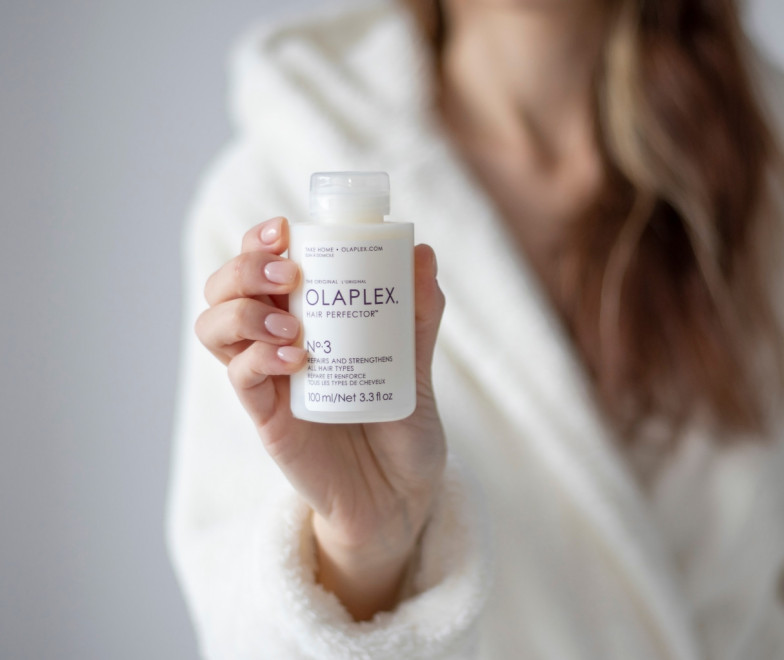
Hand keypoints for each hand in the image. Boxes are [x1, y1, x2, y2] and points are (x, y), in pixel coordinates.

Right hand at [195, 216, 447, 618]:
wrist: (402, 495)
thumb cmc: (404, 425)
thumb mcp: (417, 364)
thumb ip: (419, 314)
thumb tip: (424, 253)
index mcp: (308, 317)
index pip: (263, 264)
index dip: (260, 240)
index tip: (285, 228)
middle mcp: (277, 341)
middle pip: (226, 287)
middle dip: (244, 267)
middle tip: (289, 271)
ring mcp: (268, 378)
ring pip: (215, 326)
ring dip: (243, 311)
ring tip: (292, 323)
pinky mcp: (268, 417)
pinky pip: (240, 377)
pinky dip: (258, 358)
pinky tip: (295, 358)